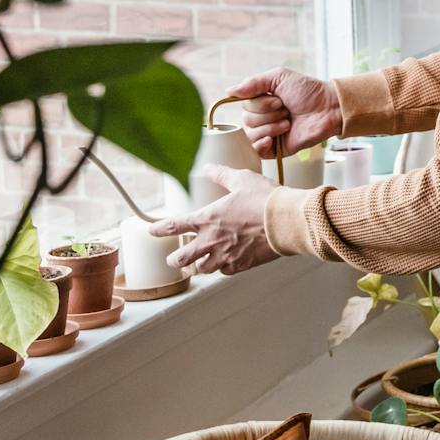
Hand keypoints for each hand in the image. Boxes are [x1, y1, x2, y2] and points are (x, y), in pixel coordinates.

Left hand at [150, 166, 280, 275]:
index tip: (153, 231)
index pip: (175, 226)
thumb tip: (210, 168)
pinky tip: (227, 262)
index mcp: (207, 219)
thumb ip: (222, 175)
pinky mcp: (241, 264)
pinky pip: (226, 271)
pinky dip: (224, 267)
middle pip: (181, 258)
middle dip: (174, 259)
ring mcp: (225, 255)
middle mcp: (211, 240)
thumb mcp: (242, 180)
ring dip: (200, 265)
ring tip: (201, 263)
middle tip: (174, 258)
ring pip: (202, 269)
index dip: (160, 229)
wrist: (286, 221)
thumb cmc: (266, 200)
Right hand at [230, 67, 342, 158]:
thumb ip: (253, 82)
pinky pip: (256, 151)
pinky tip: (271, 139)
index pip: (244, 105)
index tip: (279, 99)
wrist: (328, 108)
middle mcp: (262, 118)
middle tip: (287, 110)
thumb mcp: (279, 77)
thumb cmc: (308, 91)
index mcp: (260, 102)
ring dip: (271, 126)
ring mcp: (268, 134)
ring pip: (251, 134)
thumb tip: (228, 91)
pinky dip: (261, 144)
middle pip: (246, 120)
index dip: (260, 103)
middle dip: (268, 114)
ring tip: (289, 122)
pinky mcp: (276, 149)